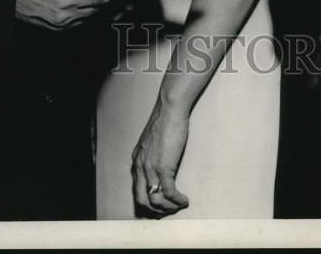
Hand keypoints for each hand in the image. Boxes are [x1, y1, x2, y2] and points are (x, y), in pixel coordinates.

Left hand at [132, 98, 189, 216]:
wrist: (169, 109)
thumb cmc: (164, 119)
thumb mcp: (153, 140)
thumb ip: (152, 152)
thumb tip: (161, 162)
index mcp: (137, 159)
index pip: (137, 188)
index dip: (148, 199)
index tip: (159, 204)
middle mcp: (140, 166)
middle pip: (142, 199)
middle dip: (155, 209)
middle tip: (168, 211)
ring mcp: (150, 168)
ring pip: (155, 199)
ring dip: (168, 207)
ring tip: (178, 206)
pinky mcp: (163, 167)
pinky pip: (169, 192)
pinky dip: (177, 200)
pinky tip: (184, 200)